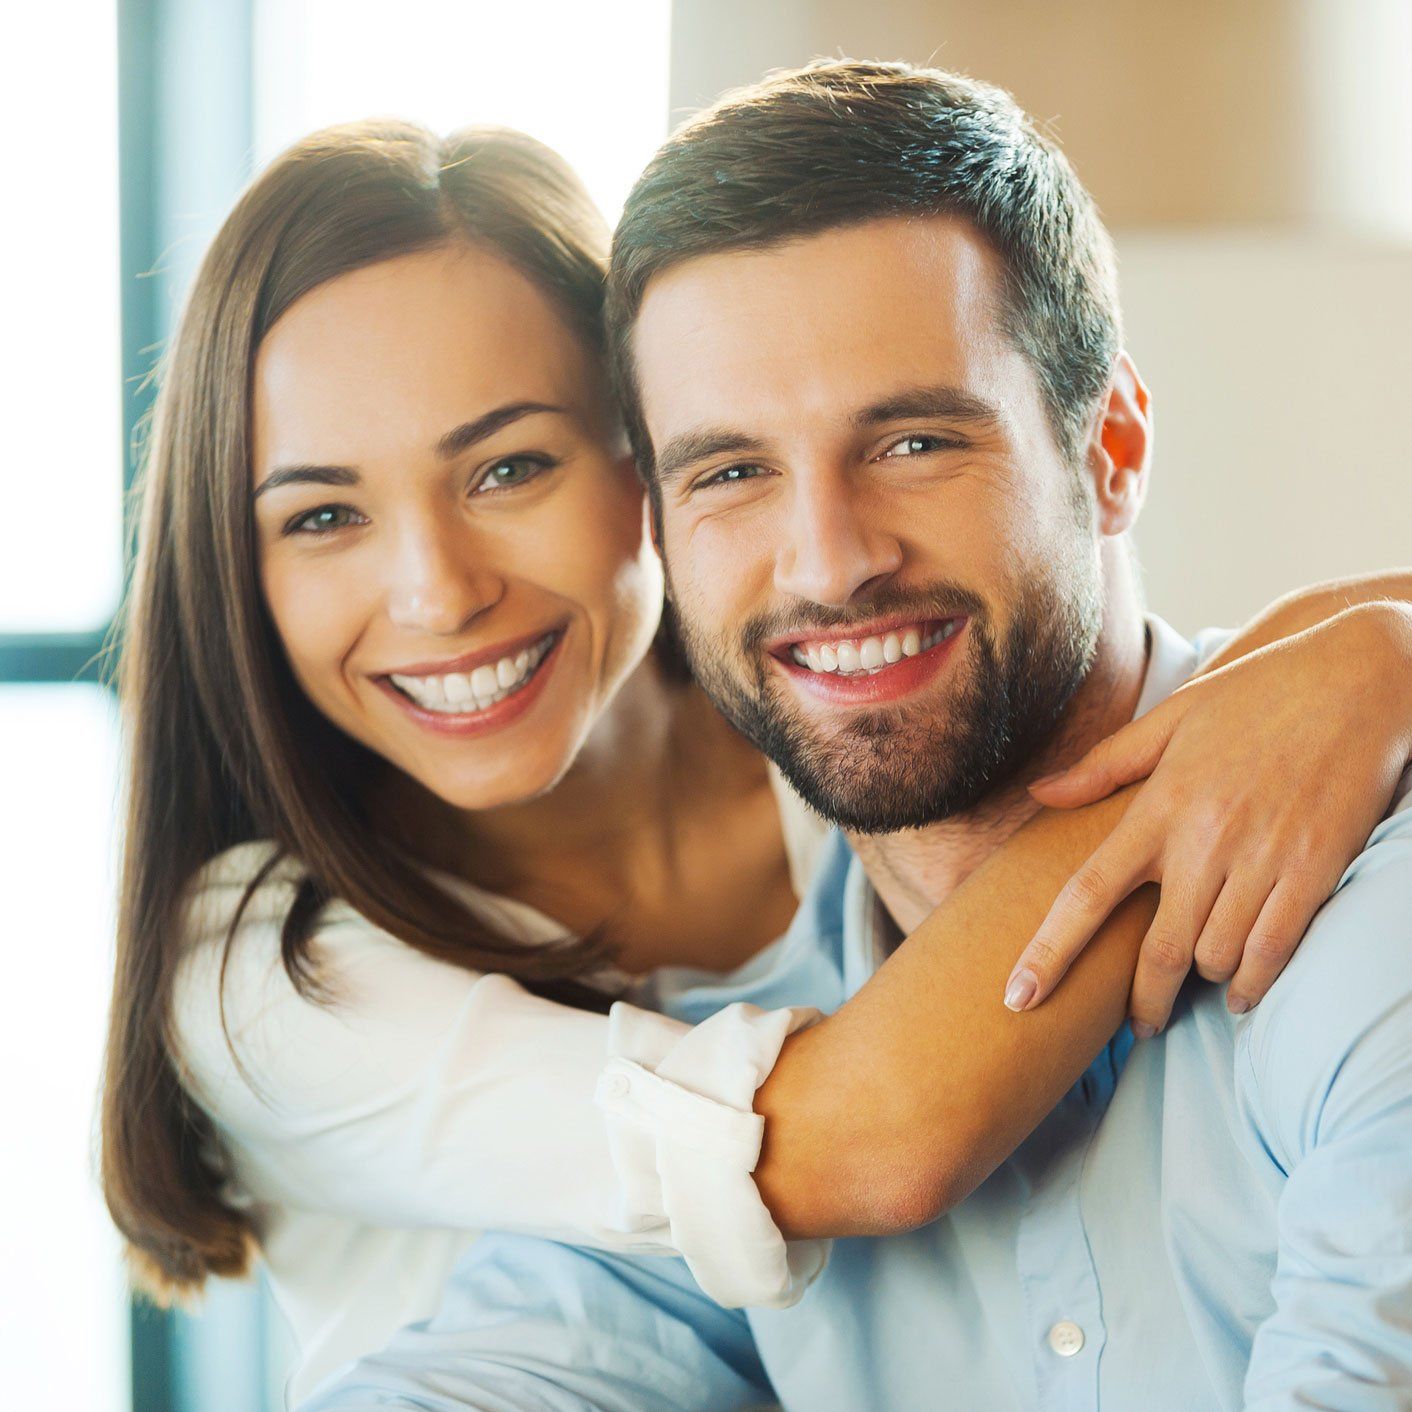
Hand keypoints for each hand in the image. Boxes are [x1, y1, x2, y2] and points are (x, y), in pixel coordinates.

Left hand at [1005, 603, 1411, 1034]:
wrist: (1358, 679)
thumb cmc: (1256, 694)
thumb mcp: (1171, 718)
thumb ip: (1104, 767)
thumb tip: (1039, 794)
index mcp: (1158, 806)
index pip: (1086, 893)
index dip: (1048, 952)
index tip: (1016, 999)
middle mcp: (1203, 840)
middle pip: (1156, 951)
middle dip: (1142, 1003)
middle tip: (1139, 1026)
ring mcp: (1262, 858)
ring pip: (1214, 958)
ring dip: (1202, 981)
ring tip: (1200, 980)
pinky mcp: (1316, 870)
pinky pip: (1273, 950)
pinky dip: (1253, 981)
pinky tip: (1242, 988)